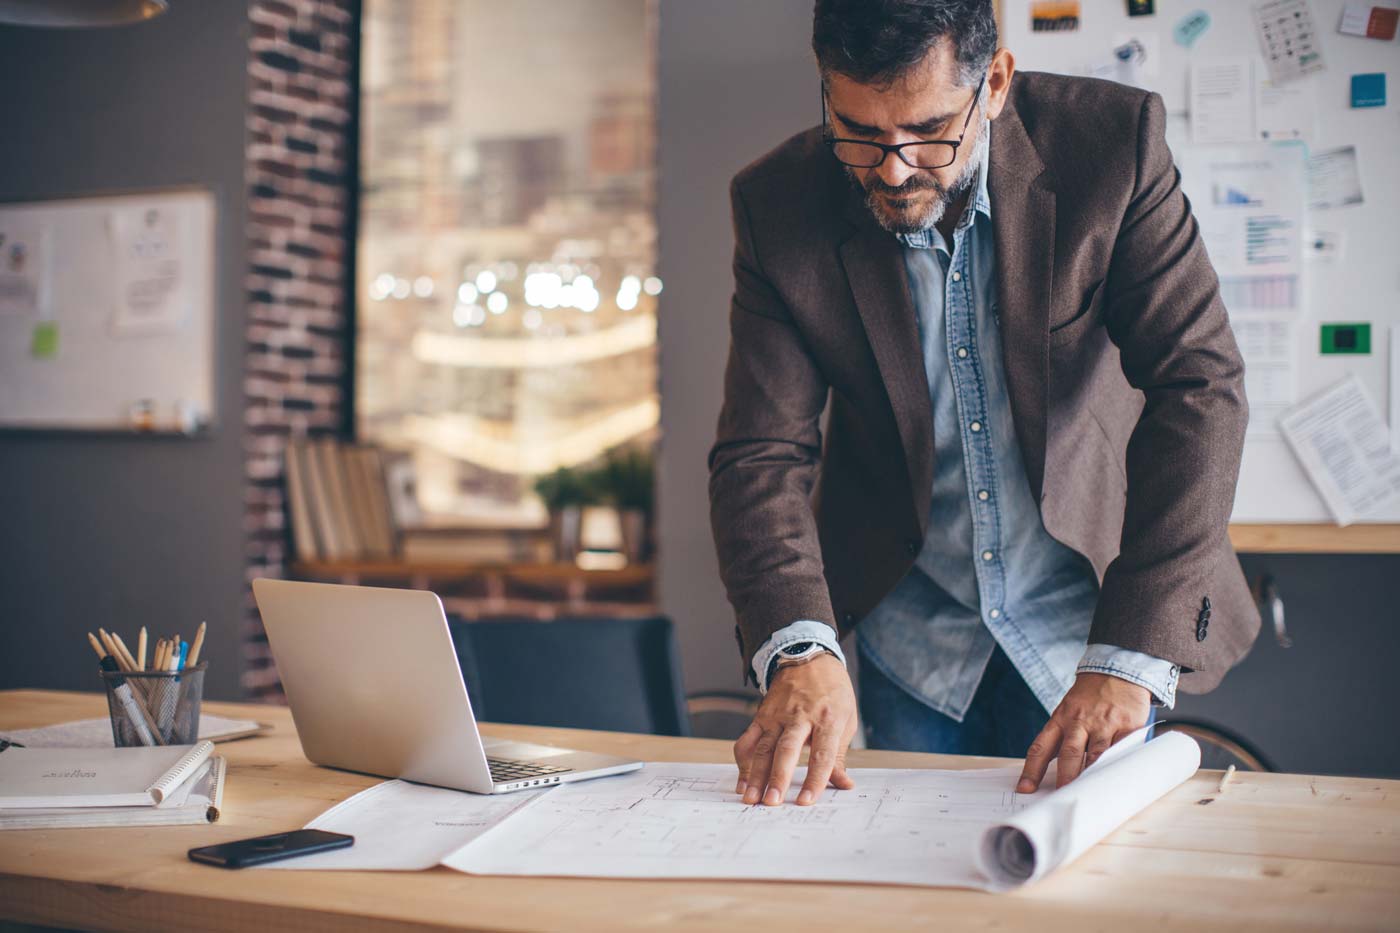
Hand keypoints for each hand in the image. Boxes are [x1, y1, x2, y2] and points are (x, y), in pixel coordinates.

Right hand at [733, 653, 857, 805]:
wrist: (809, 658)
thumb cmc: (832, 692)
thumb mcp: (846, 719)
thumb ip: (839, 755)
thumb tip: (843, 785)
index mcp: (828, 719)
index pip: (821, 755)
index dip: (814, 779)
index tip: (806, 801)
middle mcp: (800, 717)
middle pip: (786, 750)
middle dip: (778, 778)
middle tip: (772, 802)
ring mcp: (777, 716)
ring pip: (762, 748)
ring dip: (755, 775)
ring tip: (750, 798)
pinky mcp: (761, 716)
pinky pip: (748, 739)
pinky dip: (742, 761)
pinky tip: (742, 781)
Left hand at [1017, 672, 1150, 792]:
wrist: (1115, 672)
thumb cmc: (1088, 697)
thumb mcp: (1068, 711)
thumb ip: (1063, 738)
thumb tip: (1054, 772)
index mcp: (1060, 719)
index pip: (1041, 748)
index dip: (1031, 770)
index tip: (1025, 788)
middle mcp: (1079, 722)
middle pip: (1069, 754)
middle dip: (1065, 778)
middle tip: (1062, 797)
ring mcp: (1104, 723)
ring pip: (1096, 755)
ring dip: (1092, 776)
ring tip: (1088, 795)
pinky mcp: (1127, 726)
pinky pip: (1123, 749)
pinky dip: (1119, 765)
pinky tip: (1116, 778)